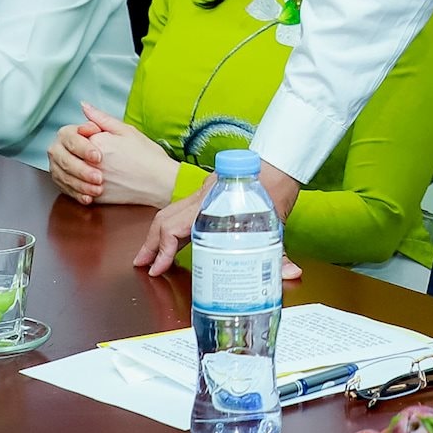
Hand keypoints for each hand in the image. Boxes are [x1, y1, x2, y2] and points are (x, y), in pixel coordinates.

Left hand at [48, 103, 183, 205]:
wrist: (161, 182)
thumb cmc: (147, 156)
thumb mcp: (126, 130)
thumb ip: (101, 118)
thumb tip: (84, 106)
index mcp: (96, 142)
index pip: (71, 135)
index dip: (80, 135)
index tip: (92, 137)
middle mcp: (90, 163)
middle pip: (64, 156)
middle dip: (71, 154)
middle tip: (88, 155)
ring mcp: (90, 182)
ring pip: (65, 176)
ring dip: (70, 171)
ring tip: (86, 169)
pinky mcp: (95, 198)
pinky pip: (75, 193)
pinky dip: (76, 188)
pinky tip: (86, 183)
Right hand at [131, 160, 302, 276]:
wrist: (282, 159)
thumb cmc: (279, 184)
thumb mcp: (278, 222)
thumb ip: (280, 251)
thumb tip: (290, 273)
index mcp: (214, 203)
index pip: (177, 226)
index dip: (163, 249)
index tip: (156, 267)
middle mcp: (204, 195)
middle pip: (165, 219)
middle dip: (150, 243)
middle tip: (142, 263)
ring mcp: (204, 191)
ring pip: (170, 212)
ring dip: (156, 234)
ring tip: (149, 254)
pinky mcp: (208, 191)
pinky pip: (181, 208)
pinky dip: (170, 225)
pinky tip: (172, 240)